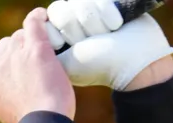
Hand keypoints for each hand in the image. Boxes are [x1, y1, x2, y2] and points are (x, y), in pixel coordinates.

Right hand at [0, 8, 76, 122]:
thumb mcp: (9, 114)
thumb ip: (7, 96)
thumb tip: (16, 91)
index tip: (8, 63)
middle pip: (5, 44)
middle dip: (19, 51)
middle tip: (36, 66)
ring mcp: (15, 55)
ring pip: (21, 36)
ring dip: (32, 42)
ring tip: (47, 57)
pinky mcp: (35, 49)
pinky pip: (33, 23)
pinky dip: (39, 18)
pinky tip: (45, 18)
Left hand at [44, 0, 172, 90]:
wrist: (136, 63)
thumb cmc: (100, 66)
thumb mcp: (67, 63)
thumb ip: (44, 48)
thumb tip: (36, 26)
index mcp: (62, 37)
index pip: (46, 21)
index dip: (56, 33)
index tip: (69, 48)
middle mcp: (75, 23)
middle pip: (60, 10)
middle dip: (76, 29)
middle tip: (90, 43)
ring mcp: (92, 12)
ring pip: (79, 4)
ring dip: (94, 23)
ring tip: (107, 35)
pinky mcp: (107, 4)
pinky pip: (98, 0)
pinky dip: (108, 14)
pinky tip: (116, 26)